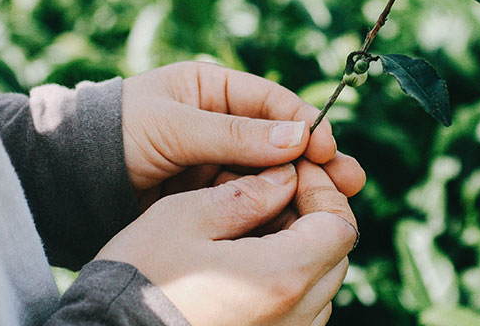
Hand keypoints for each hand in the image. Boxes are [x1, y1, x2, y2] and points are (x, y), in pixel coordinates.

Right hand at [96, 159, 357, 325]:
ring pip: (319, 284)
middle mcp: (295, 318)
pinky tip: (244, 261)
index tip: (292, 169)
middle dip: (311, 214)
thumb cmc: (139, 276)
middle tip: (272, 189)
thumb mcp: (185, 218)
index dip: (323, 189)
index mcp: (282, 277)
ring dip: (299, 247)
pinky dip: (284, 279)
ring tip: (253, 224)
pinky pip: (298, 311)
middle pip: (335, 254)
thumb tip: (285, 179)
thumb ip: (246, 195)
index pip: (340, 225)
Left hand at [121, 61, 364, 207]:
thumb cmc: (117, 132)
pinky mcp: (208, 193)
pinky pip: (248, 199)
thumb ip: (233, 134)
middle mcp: (221, 122)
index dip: (304, 123)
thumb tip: (297, 137)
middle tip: (351, 181)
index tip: (327, 147)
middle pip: (279, 140)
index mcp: (213, 90)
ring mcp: (216, 160)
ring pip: (269, 173)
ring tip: (337, 203)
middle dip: (315, 159)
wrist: (70, 174)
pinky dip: (273, 208)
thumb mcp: (174, 127)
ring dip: (300, 186)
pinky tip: (296, 220)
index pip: (271, 102)